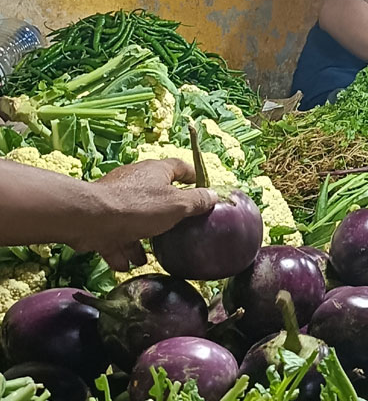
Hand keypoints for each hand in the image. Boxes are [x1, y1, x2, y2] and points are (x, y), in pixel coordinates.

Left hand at [77, 158, 217, 270]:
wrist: (90, 219)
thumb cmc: (139, 207)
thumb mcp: (177, 205)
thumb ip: (197, 202)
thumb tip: (213, 196)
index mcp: (157, 172)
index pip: (180, 167)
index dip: (193, 177)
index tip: (203, 190)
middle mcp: (136, 181)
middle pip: (157, 196)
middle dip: (165, 216)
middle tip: (176, 231)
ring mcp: (116, 201)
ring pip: (135, 219)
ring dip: (141, 239)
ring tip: (147, 257)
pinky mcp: (100, 219)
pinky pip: (116, 234)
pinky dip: (121, 249)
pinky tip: (126, 264)